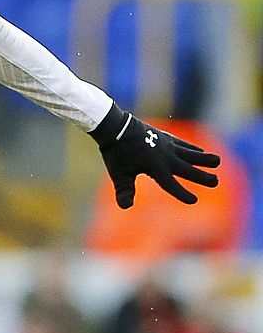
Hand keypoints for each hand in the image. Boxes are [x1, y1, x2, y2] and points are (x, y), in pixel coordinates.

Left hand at [89, 102, 219, 207]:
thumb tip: (125, 206)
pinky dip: (192, 148)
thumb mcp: (119, 174)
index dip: (182, 193)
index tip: (193, 200)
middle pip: (187, 169)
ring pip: (189, 153)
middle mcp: (164, 157)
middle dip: (201, 176)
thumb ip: (124, 191)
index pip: (171, 184)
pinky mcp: (164, 137)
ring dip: (203, 158)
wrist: (114, 126)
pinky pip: (182, 144)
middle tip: (216, 182)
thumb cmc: (116, 152)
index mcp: (155, 168)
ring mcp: (166, 145)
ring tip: (217, 161)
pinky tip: (200, 149)